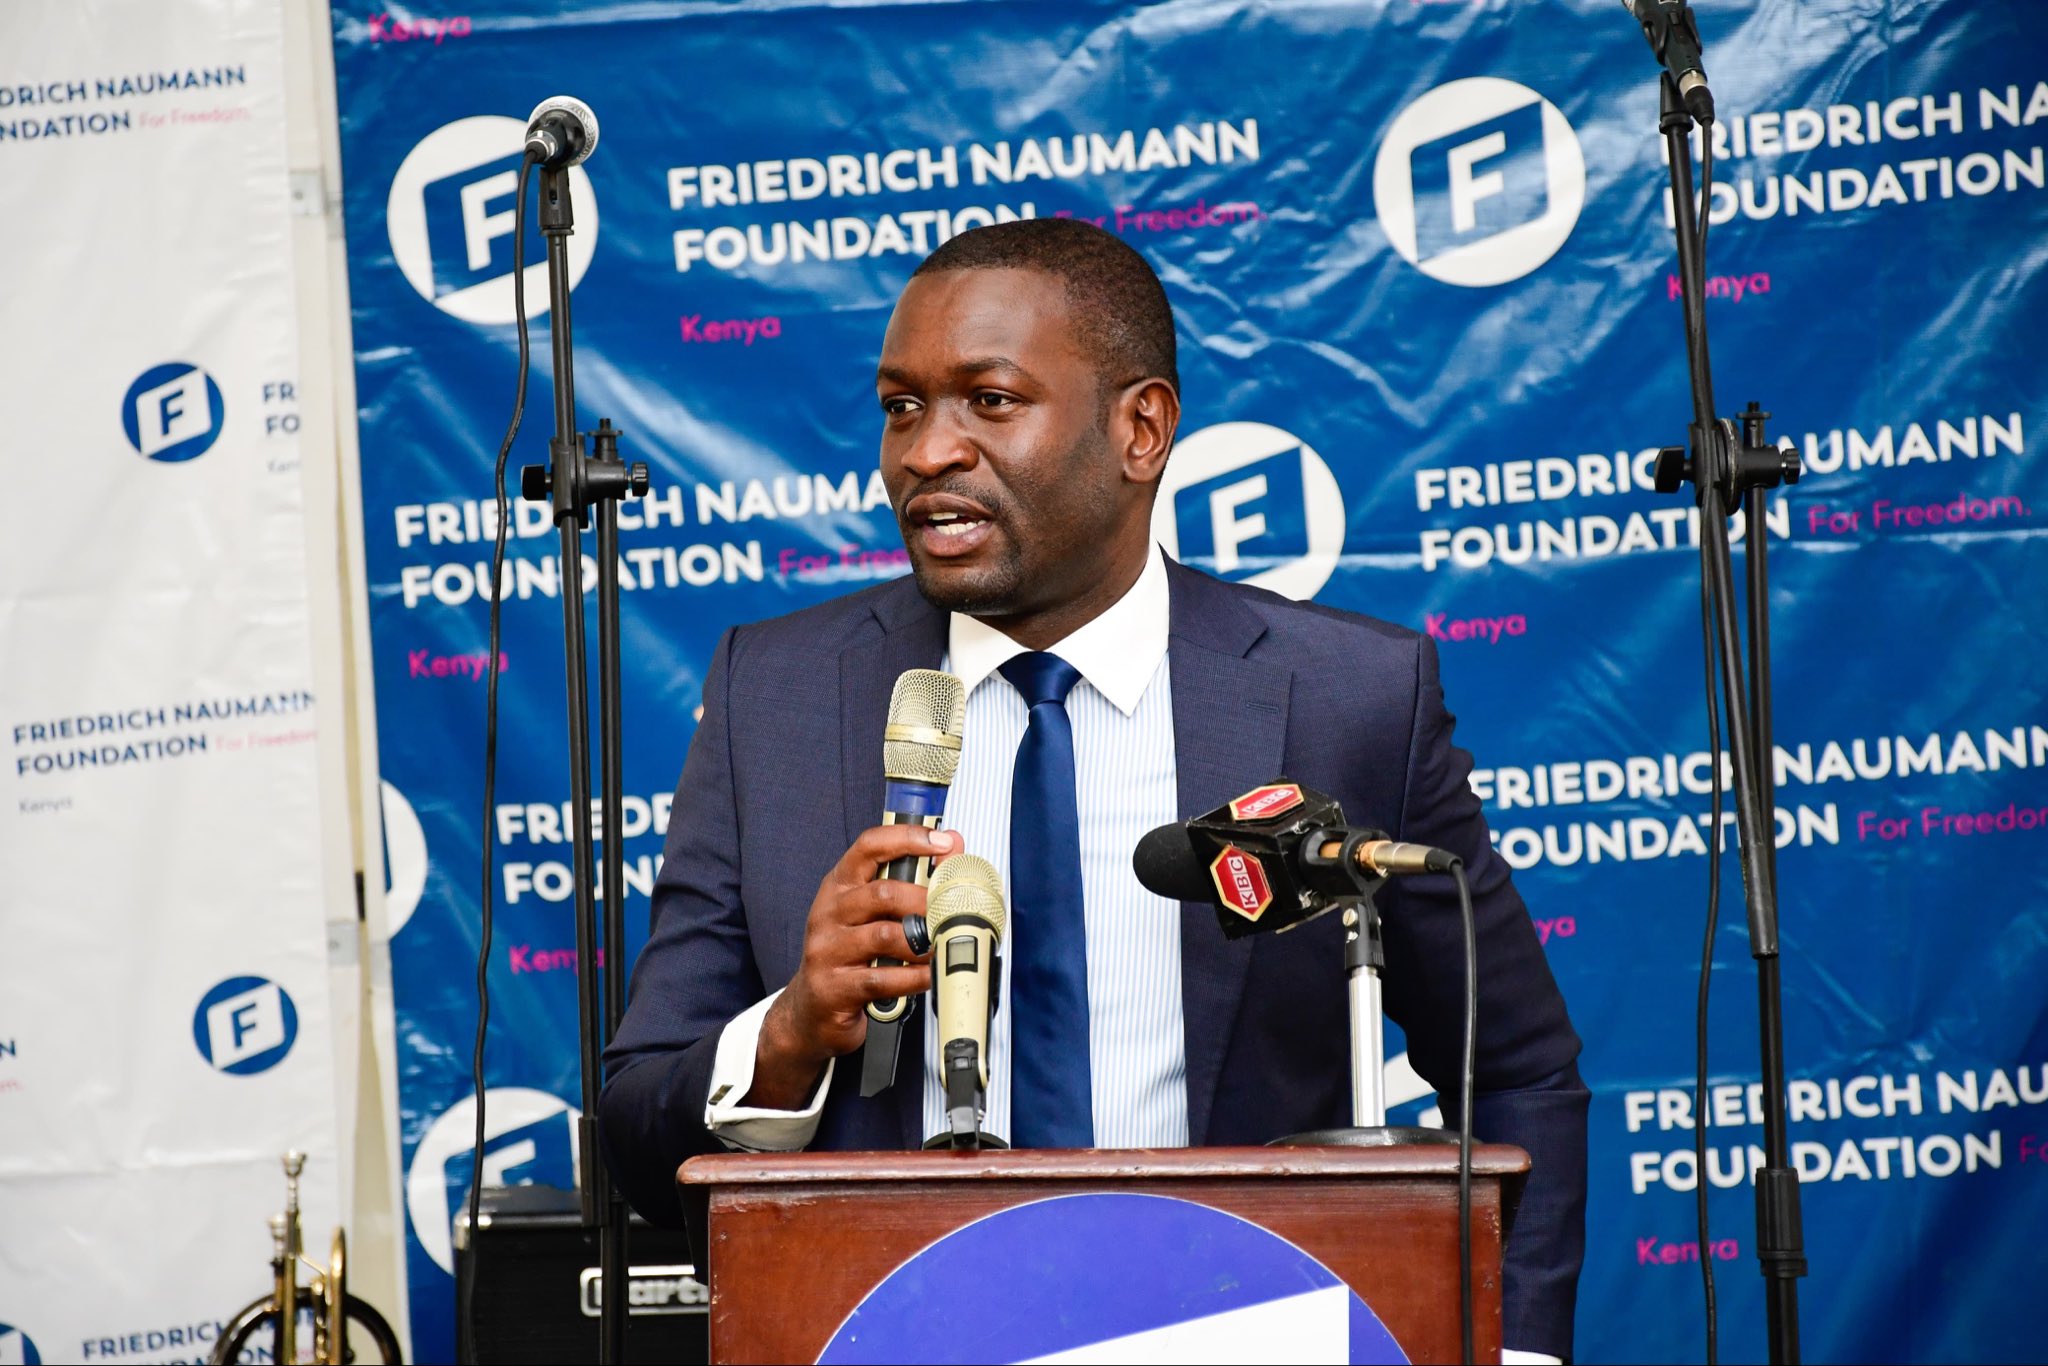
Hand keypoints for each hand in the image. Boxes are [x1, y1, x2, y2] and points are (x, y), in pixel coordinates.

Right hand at [744, 824, 958, 1108]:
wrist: (810, 1008)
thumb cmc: (847, 955)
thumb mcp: (871, 913)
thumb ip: (909, 881)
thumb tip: (952, 846)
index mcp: (840, 887)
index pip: (869, 847)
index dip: (907, 839)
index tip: (940, 842)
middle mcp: (829, 912)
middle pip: (882, 893)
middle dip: (925, 901)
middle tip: (950, 911)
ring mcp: (828, 949)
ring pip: (885, 936)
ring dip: (923, 942)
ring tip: (939, 948)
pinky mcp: (834, 986)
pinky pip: (883, 978)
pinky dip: (914, 977)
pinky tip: (927, 976)